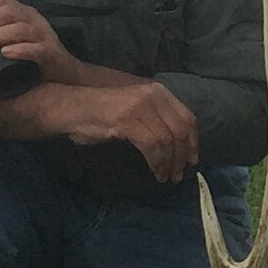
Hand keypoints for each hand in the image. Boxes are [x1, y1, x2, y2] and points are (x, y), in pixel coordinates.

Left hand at [0, 0, 79, 88]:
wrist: (65, 74)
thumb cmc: (35, 57)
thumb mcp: (15, 38)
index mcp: (24, 13)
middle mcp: (34, 20)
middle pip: (7, 11)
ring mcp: (44, 36)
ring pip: (19, 28)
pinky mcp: (50, 53)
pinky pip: (34, 48)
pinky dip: (18, 50)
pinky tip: (5, 54)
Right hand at [55, 79, 200, 182]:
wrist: (74, 108)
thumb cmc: (103, 112)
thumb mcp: (136, 109)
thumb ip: (156, 118)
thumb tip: (178, 144)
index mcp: (158, 91)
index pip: (187, 117)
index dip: (193, 141)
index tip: (192, 159)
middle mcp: (153, 95)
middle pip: (180, 130)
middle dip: (182, 156)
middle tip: (179, 173)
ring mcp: (140, 106)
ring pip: (167, 140)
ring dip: (169, 163)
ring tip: (166, 176)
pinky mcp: (128, 120)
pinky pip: (151, 146)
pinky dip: (156, 162)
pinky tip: (155, 171)